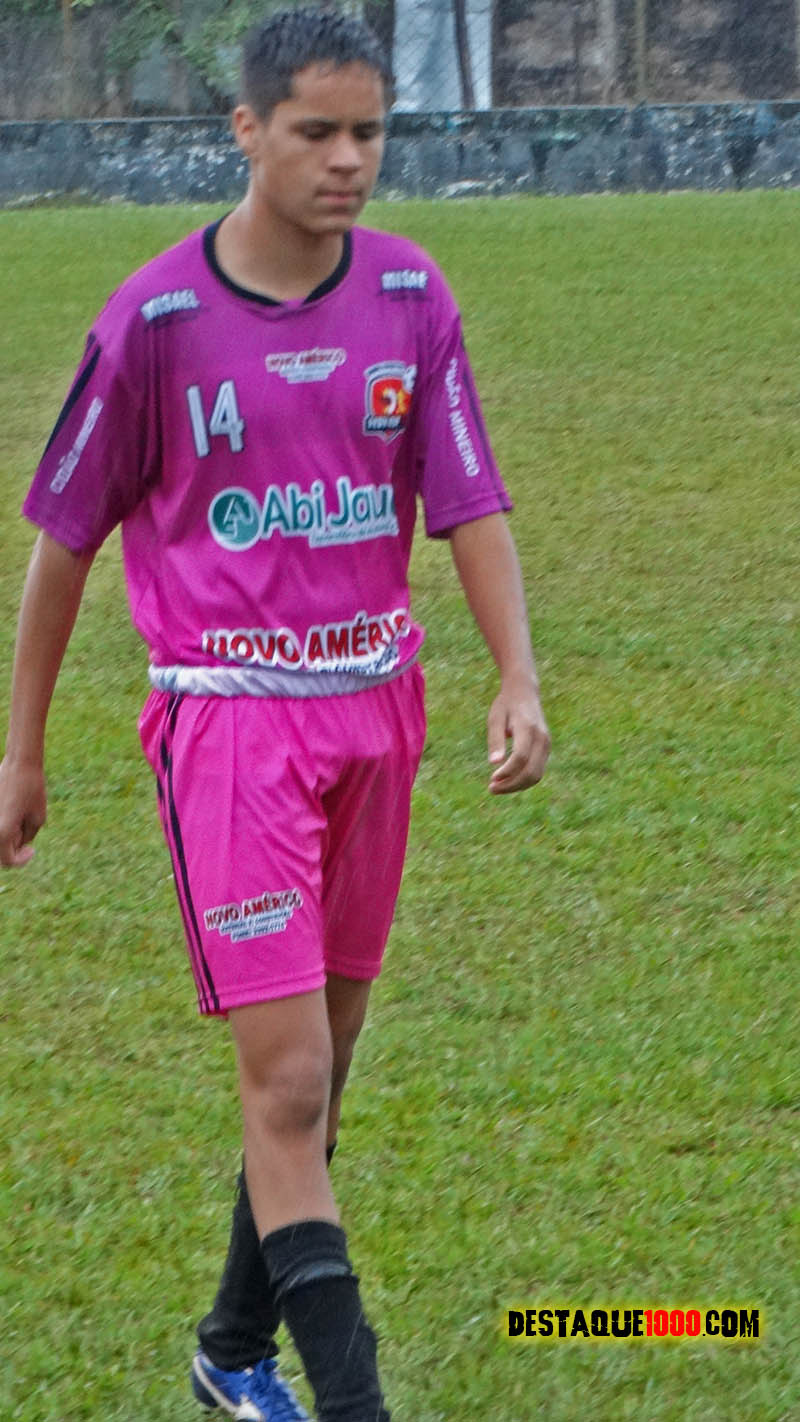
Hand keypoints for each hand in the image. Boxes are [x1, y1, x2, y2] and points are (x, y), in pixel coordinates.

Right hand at [0, 756, 46, 865]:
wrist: (20, 763)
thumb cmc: (32, 789)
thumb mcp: (38, 818)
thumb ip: (27, 837)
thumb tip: (18, 844)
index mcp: (3, 832)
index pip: (8, 861)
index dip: (22, 860)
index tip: (32, 850)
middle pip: (0, 851)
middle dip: (14, 846)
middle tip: (26, 829)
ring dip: (8, 834)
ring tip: (20, 815)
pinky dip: (4, 822)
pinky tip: (13, 808)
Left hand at [487, 677, 549, 793]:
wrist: (524, 692)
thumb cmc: (505, 705)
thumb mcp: (495, 718)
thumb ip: (495, 740)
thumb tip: (494, 763)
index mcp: (527, 728)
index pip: (520, 757)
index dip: (507, 772)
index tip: (492, 779)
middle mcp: (541, 738)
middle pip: (531, 771)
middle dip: (511, 785)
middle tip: (492, 788)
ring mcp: (546, 744)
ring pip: (536, 775)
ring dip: (517, 786)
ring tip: (498, 787)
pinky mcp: (546, 749)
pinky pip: (537, 771)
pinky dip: (523, 780)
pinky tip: (507, 780)